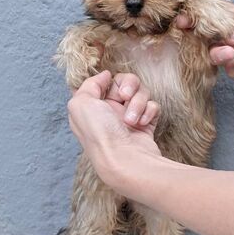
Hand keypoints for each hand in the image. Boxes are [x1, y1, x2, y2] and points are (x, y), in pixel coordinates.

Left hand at [68, 71, 159, 186]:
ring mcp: (130, 118)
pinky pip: (152, 106)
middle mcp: (110, 111)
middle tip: (125, 96)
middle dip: (129, 85)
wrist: (126, 159)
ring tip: (132, 120)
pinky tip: (142, 124)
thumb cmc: (100, 133)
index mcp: (92, 106)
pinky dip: (149, 112)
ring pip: (141, 93)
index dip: (108, 80)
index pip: (104, 82)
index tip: (108, 83)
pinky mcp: (146, 124)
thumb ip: (88, 84)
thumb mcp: (80, 103)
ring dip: (138, 102)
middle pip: (126, 82)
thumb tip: (105, 75)